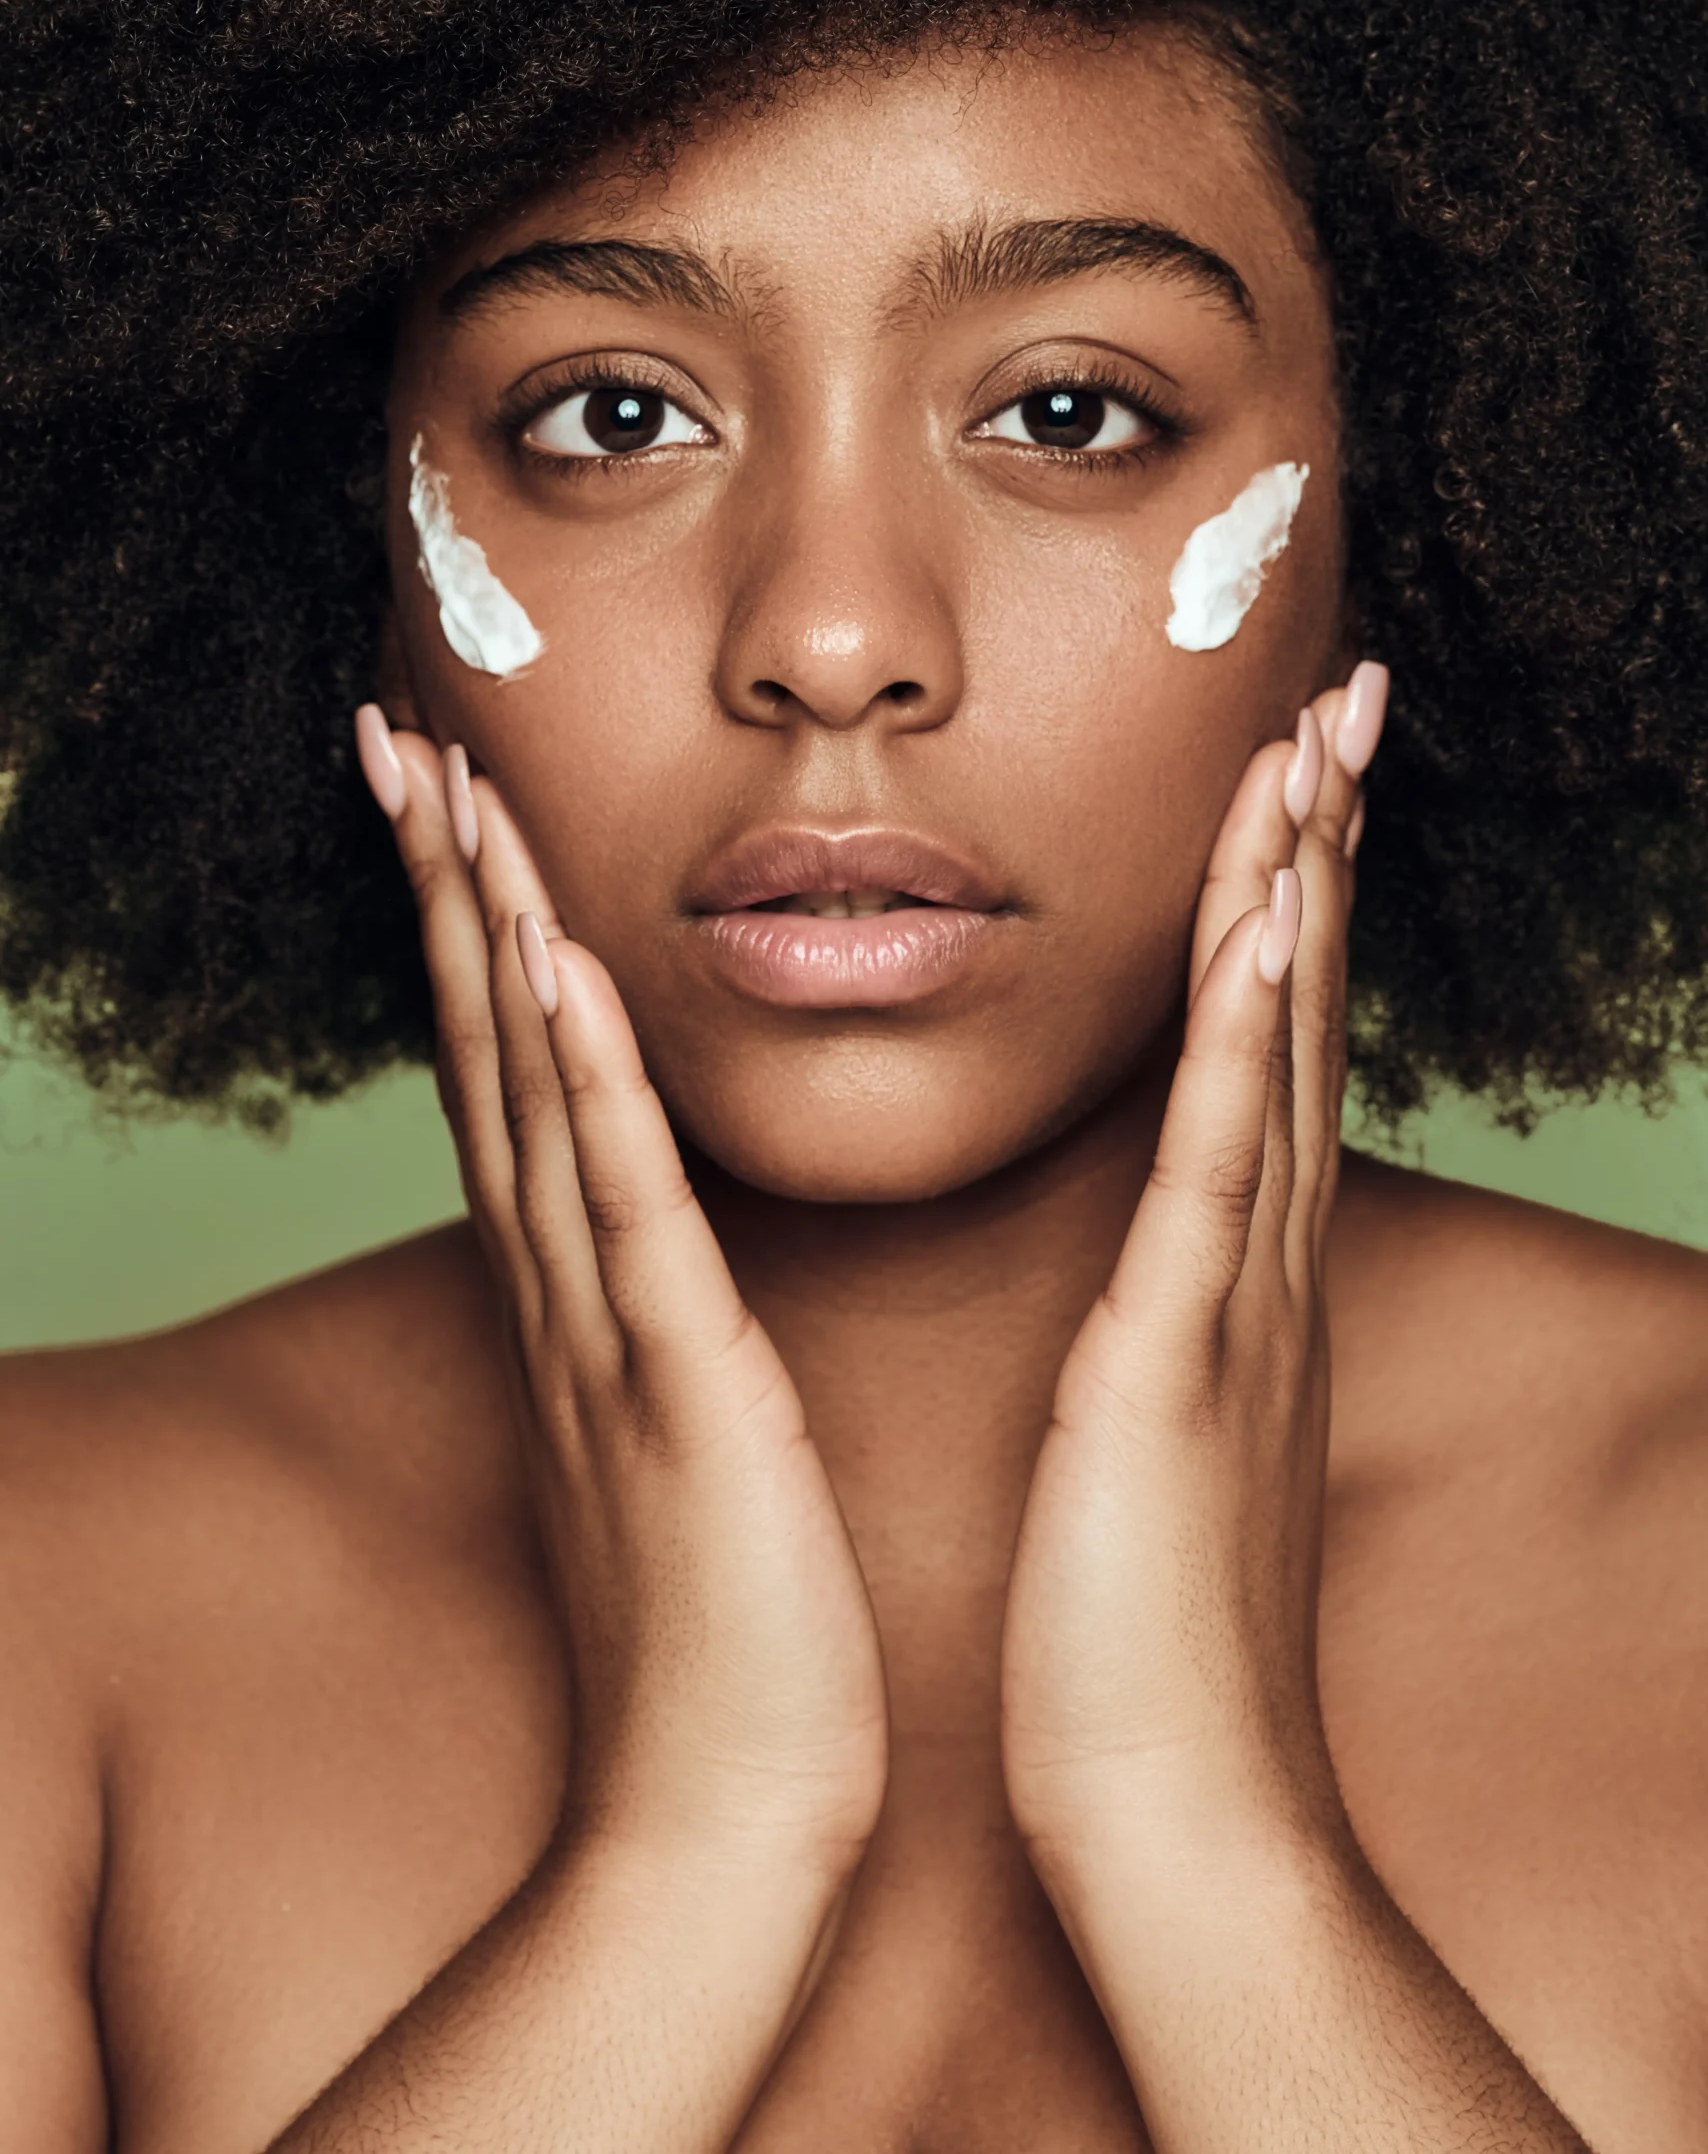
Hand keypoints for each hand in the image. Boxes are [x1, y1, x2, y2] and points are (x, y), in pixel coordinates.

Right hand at [356, 709, 888, 1880]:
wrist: (719, 1813)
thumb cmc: (720, 1624)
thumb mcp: (671, 1430)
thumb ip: (649, 1319)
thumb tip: (647, 1232)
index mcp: (579, 1299)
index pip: (511, 1076)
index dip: (470, 928)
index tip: (451, 796)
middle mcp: (564, 1295)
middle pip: (486, 1052)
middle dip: (445, 886)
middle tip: (404, 736)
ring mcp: (607, 1336)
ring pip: (535, 1098)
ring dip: (491, 935)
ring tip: (459, 790)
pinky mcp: (678, 1390)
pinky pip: (624, 1211)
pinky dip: (586, 1083)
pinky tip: (556, 969)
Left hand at [999, 665, 1385, 1876]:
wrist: (1181, 1817)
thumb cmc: (1142, 1636)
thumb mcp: (1159, 1438)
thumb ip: (1172, 1329)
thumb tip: (1168, 1263)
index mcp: (1229, 1281)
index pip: (1258, 1050)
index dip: (1278, 898)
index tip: (1283, 765)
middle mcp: (1257, 1268)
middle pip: (1289, 1015)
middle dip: (1313, 846)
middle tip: (1337, 694)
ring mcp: (1235, 1308)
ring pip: (1269, 1058)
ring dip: (1292, 892)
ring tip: (1311, 745)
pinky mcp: (1183, 1367)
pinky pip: (1220, 1177)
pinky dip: (1244, 1046)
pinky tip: (1262, 929)